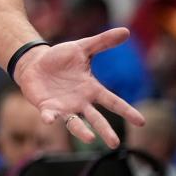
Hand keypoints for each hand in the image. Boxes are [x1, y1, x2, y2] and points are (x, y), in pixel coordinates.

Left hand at [14, 27, 145, 148]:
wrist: (35, 62)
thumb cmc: (60, 58)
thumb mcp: (82, 47)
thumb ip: (102, 42)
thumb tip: (126, 31)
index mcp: (92, 89)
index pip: (113, 102)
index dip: (126, 111)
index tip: (141, 122)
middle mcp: (80, 102)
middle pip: (96, 119)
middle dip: (105, 131)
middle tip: (115, 144)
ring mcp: (64, 107)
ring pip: (75, 123)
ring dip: (81, 131)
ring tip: (90, 138)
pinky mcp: (48, 107)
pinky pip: (50, 115)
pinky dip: (49, 118)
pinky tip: (48, 120)